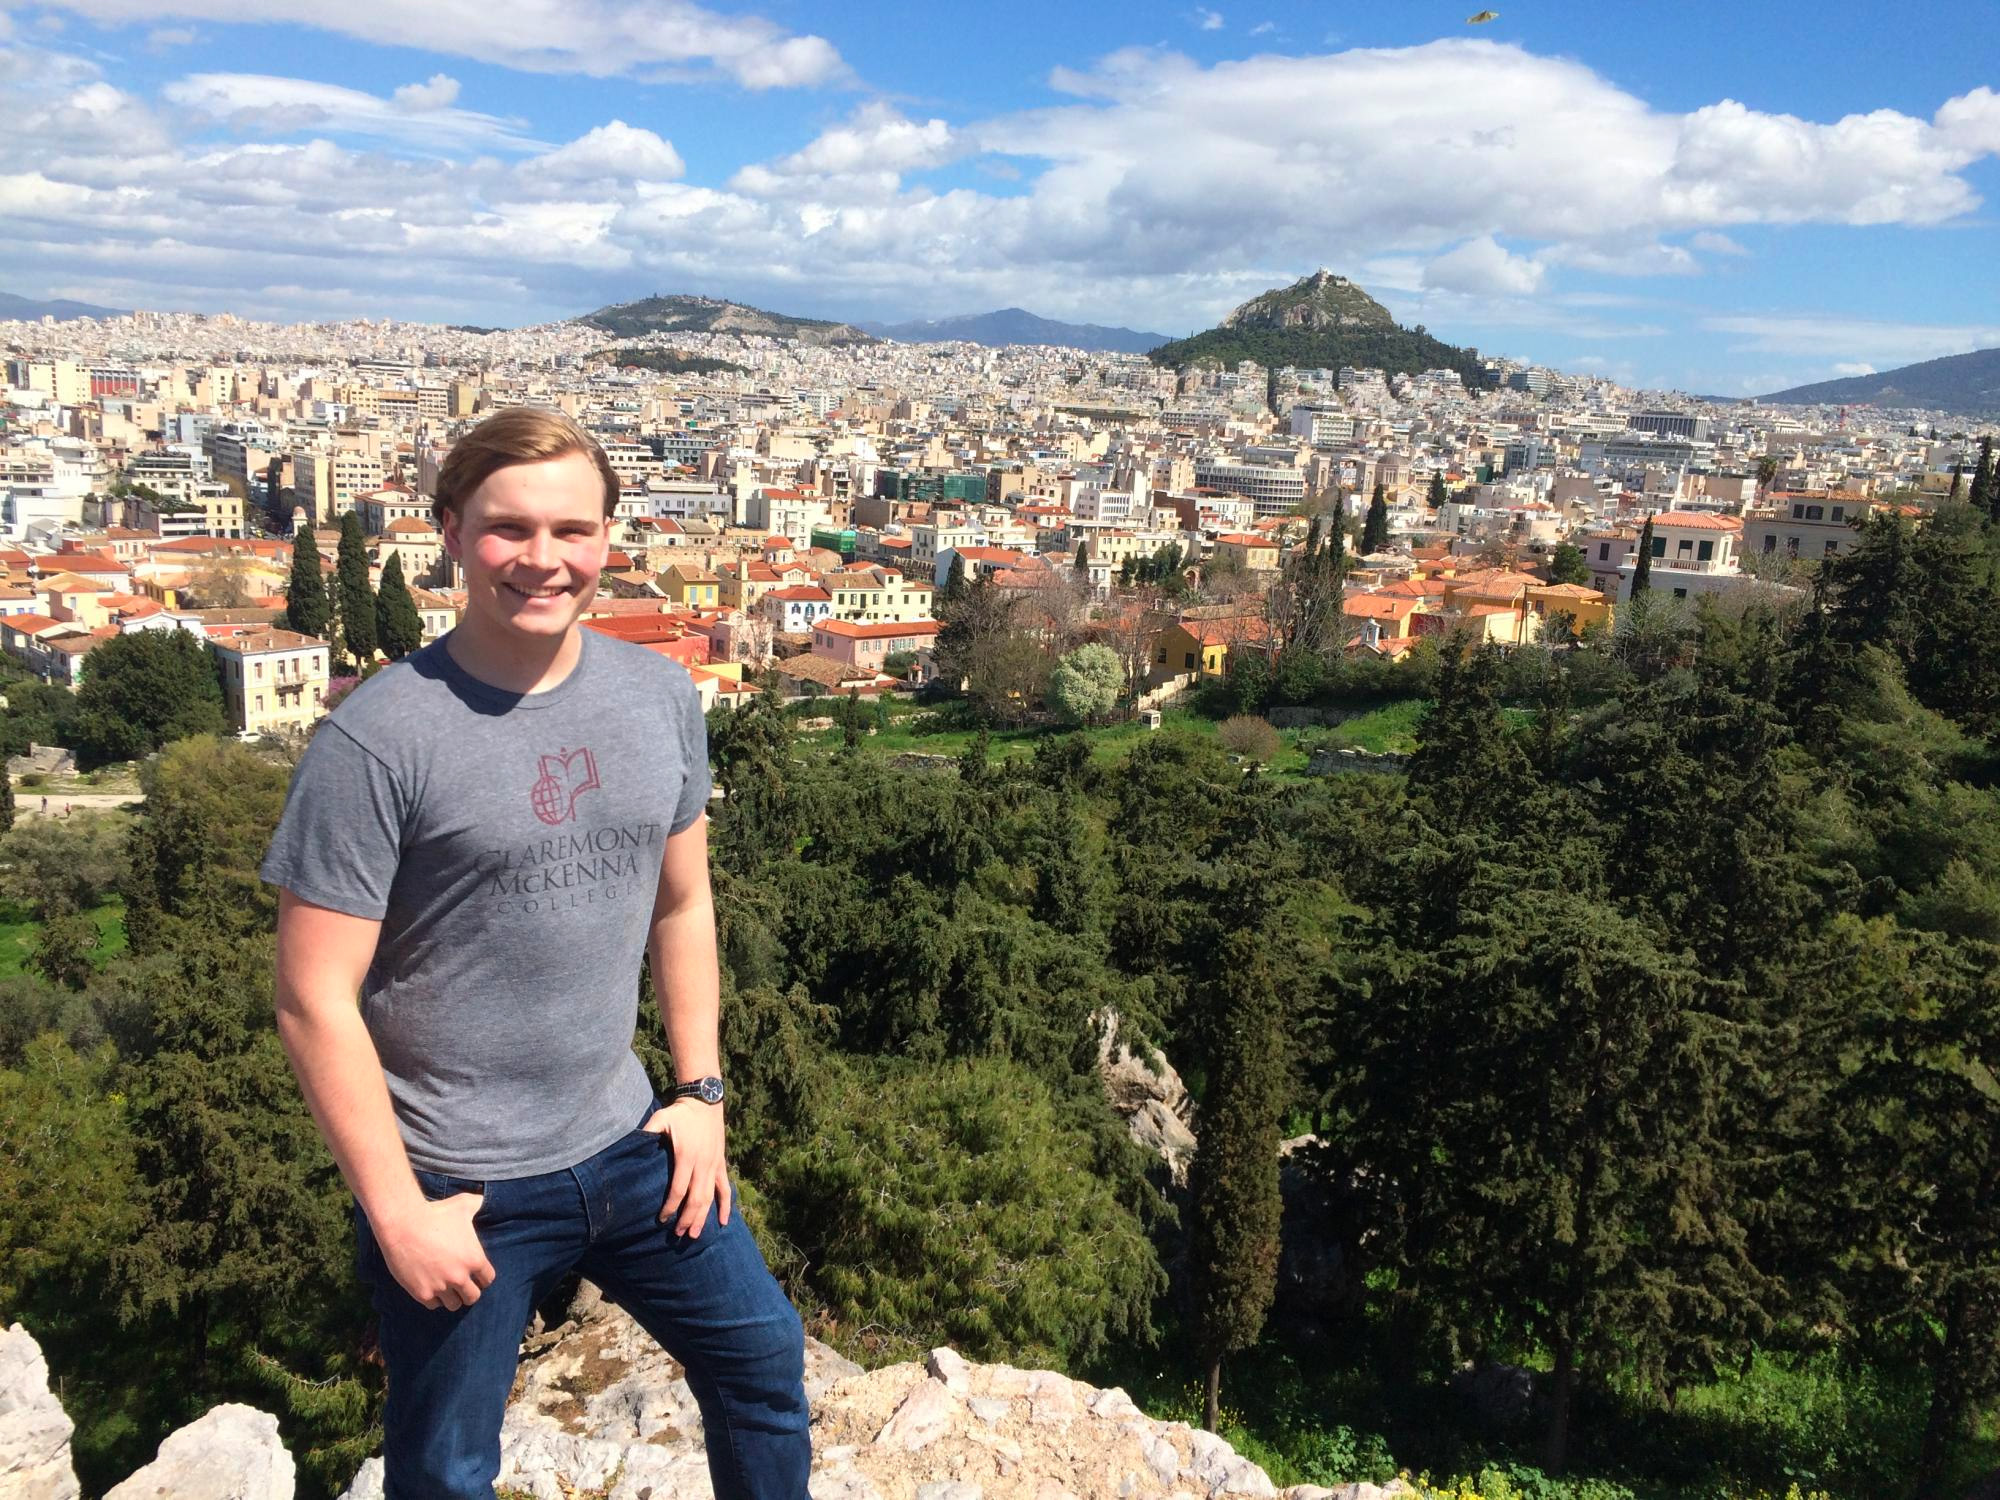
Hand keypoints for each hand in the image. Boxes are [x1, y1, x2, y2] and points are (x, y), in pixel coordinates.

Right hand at [375, 1193, 495, 1309]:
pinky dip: (434, 1299)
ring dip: (452, 1298)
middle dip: (468, 1291)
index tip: (476, 1275)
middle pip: (473, 1297)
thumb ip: (477, 1204)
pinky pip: (434, 1305)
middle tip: (461, 1285)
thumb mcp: (463, 1205)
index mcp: (475, 1259)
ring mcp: (441, 1287)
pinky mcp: (422, 1293)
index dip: (482, 1278)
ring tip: (447, 1289)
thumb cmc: (435, 1212)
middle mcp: (460, 1276)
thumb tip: (482, 1198)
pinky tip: (431, 1288)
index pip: (488, 1279)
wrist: (404, 1223)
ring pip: (454, 1305)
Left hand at [642, 1100, 730, 1238]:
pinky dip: (725, 1206)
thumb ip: (648, 1131)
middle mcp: (703, 1163)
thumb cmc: (680, 1113)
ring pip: (710, 1197)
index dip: (671, 1207)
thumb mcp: (661, 1118)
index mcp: (686, 1156)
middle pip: (696, 1198)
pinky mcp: (721, 1164)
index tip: (662, 1219)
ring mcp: (714, 1165)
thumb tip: (630, 1143)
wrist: (705, 1102)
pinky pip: (725, 1188)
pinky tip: (723, 1221)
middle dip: (687, 1219)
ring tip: (694, 1235)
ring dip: (703, 1217)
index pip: (679, 1189)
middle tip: (678, 1234)